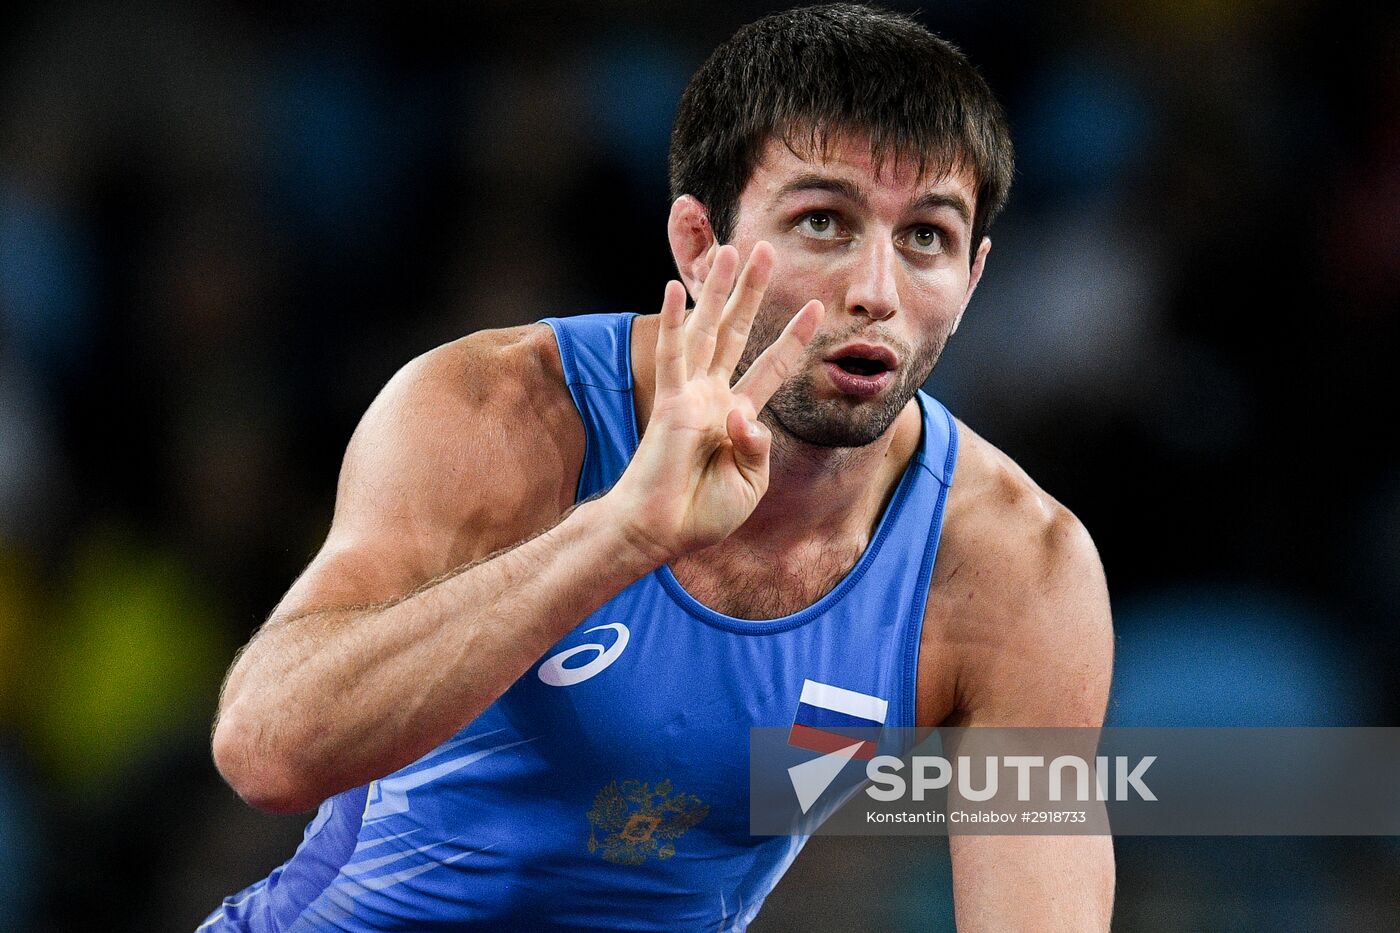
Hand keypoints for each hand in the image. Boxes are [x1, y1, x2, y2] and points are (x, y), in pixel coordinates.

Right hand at [605, 241, 823, 563]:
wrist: (663, 532)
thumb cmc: (704, 513)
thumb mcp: (751, 482)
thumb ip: (757, 446)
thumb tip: (745, 414)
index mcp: (738, 415)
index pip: (772, 367)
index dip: (795, 337)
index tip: (818, 306)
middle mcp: (714, 396)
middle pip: (739, 331)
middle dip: (754, 291)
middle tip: (766, 248)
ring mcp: (691, 396)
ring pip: (708, 330)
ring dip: (718, 290)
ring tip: (730, 250)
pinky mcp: (670, 404)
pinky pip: (672, 356)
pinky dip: (671, 322)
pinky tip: (671, 288)